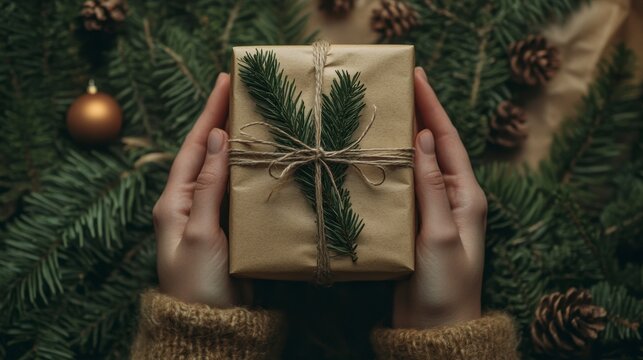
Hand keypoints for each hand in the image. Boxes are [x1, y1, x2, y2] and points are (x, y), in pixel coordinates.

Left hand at [152, 73, 237, 307]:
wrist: (209, 324)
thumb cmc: (198, 282)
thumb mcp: (201, 231)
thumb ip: (207, 185)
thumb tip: (215, 139)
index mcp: (173, 201)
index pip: (192, 148)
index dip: (208, 114)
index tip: (224, 83)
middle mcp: (188, 203)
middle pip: (205, 153)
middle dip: (221, 121)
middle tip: (241, 91)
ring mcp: (207, 215)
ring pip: (222, 169)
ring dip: (236, 142)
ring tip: (253, 115)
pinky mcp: (225, 227)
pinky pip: (235, 189)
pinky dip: (246, 170)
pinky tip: (260, 157)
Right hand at [392, 68, 486, 328]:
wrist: (436, 328)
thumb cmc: (445, 285)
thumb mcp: (440, 232)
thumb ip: (433, 185)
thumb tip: (426, 138)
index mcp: (467, 195)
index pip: (449, 140)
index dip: (433, 107)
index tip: (417, 77)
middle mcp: (452, 198)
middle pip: (435, 147)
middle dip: (419, 115)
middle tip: (398, 86)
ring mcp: (433, 211)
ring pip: (417, 164)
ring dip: (403, 138)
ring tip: (384, 113)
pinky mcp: (416, 225)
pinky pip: (404, 186)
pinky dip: (391, 167)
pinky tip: (375, 156)